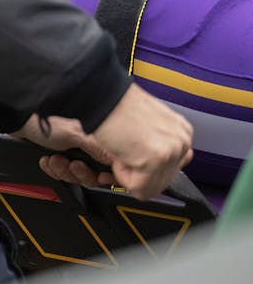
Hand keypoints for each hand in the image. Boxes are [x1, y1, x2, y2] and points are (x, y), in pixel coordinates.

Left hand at [16, 114, 117, 187]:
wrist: (21, 123)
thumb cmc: (46, 122)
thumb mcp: (75, 135)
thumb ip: (96, 148)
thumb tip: (116, 160)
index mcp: (96, 140)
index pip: (113, 165)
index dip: (109, 174)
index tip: (100, 177)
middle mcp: (88, 148)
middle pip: (94, 176)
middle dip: (79, 172)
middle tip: (70, 164)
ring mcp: (74, 154)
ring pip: (76, 177)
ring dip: (62, 170)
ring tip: (53, 158)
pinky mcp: (61, 160)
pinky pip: (61, 175)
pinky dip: (53, 169)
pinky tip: (47, 160)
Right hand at [88, 84, 193, 199]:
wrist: (101, 96)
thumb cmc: (115, 105)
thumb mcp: (145, 123)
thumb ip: (157, 141)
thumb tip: (156, 163)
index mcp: (181, 132)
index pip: (170, 169)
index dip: (144, 167)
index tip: (131, 156)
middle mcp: (181, 141)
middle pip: (162, 182)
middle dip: (138, 173)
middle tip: (122, 153)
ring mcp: (172, 151)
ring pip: (151, 187)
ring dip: (129, 173)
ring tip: (120, 149)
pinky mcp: (156, 160)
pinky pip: (138, 187)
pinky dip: (122, 174)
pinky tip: (118, 153)